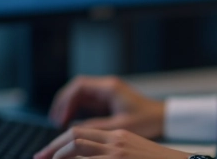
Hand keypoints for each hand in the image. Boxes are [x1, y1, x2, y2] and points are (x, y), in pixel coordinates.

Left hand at [33, 127, 189, 158]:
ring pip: (77, 148)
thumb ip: (111, 153)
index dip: (59, 143)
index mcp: (118, 136)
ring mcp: (117, 153)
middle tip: (39, 158)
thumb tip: (86, 157)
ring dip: (58, 155)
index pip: (81, 132)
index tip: (47, 154)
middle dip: (52, 148)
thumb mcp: (132, 153)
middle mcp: (116, 142)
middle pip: (74, 137)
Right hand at [48, 76, 164, 138]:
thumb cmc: (146, 120)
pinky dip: (76, 110)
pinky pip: (86, 102)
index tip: (60, 117)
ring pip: (79, 95)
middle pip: (76, 89)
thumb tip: (74, 130)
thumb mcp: (120, 127)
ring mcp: (106, 93)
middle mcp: (106, 87)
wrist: (162, 117)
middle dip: (63, 103)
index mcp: (109, 87)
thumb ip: (97, 127)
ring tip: (58, 122)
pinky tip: (70, 122)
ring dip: (68, 106)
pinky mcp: (107, 101)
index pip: (79, 86)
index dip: (66, 100)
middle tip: (54, 120)